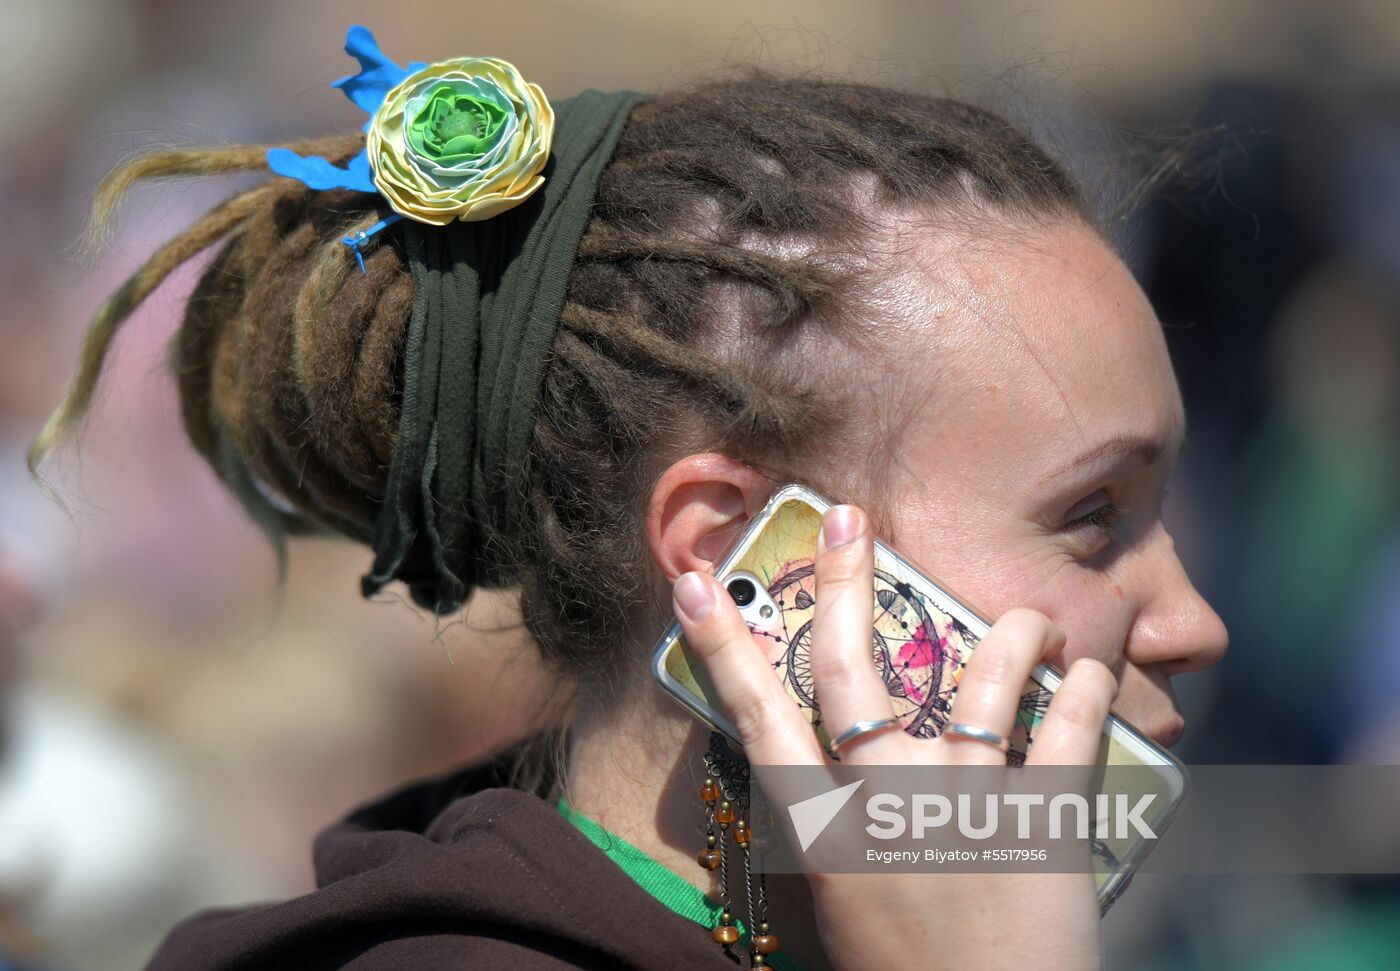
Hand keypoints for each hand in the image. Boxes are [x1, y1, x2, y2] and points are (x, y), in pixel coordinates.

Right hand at [671, 503, 1114, 970]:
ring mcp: (968, 802)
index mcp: (826, 829)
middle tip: (848, 518)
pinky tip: (1089, 666)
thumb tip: (837, 763)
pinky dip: (1085, 689)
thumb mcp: (843, 905)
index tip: (692, 586)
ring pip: (986, 679)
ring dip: (1014, 635)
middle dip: (846, 582)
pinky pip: (1070, 731)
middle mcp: (887, 798)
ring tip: (1032, 619)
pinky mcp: (1045, 820)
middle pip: (854, 669)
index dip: (722, 646)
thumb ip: (837, 830)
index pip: (756, 718)